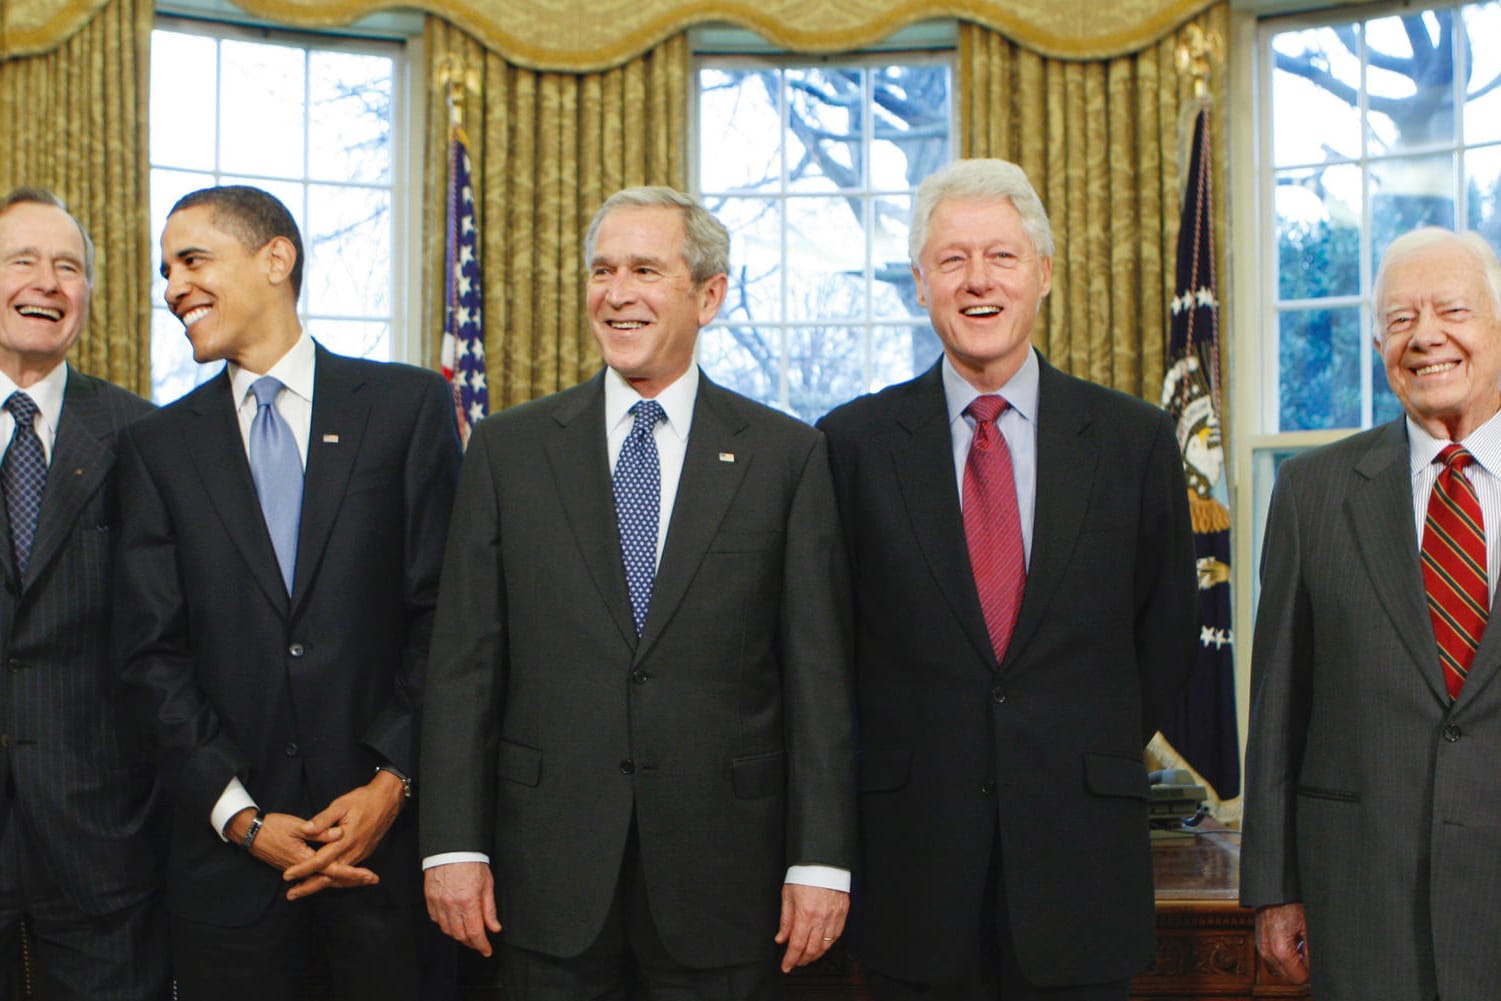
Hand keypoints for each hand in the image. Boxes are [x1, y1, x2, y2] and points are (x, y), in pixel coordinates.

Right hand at [222, 809, 377, 899]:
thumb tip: (339, 833)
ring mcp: (298, 869)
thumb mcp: (297, 826)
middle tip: (372, 880)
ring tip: (361, 880)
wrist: (250, 833)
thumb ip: (319, 830)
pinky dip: (329, 877)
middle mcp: (303, 868)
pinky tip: (337, 876)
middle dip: (352, 880)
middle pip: (332, 879)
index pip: (334, 870)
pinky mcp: (295, 866)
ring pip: (324, 878)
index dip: (353, 873)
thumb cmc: (273, 827)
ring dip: (343, 880)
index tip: (369, 875)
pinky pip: (316, 875)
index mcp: (306, 859)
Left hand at [282, 771, 405, 891]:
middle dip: (309, 887)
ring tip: (303, 891)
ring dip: (320, 885)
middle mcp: (353, 852)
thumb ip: (323, 819)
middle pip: (329, 876)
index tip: (287, 876)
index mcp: (345, 841)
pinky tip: (325, 881)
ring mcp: (360, 855)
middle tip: (290, 895)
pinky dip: (335, 880)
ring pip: (339, 877)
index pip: (319, 861)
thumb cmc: (363, 800)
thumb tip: (305, 830)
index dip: (302, 869)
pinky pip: (347, 873)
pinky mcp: (364, 853)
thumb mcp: (341, 805)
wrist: (387, 800)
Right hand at [425, 861, 501, 956]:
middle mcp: (452, 905)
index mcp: (469, 901)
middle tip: (478, 942)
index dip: (482, 945)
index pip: (475, 932)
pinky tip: (452, 921)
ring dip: (458, 935)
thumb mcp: (487, 884)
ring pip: (447, 930)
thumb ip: (490, 909)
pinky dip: (445, 924)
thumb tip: (494, 928)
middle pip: (460, 935)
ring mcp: (438, 903)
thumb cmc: (471, 863)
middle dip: (471, 942)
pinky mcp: (430, 899)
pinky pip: (436, 919)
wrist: (452, 847)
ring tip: (467, 932)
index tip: (487, 950)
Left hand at [774, 883, 847, 972]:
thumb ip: (785, 920)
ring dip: (815, 955)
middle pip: (812, 949)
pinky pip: (836, 936)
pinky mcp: (843, 913)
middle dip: (802, 960)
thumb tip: (781, 938)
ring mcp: (834, 916)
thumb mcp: (787, 896)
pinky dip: (828, 945)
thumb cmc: (804, 874)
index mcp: (805, 913)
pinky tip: (821, 945)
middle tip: (795, 962)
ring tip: (807, 956)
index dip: (790, 959)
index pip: (796, 945)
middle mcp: (821, 918)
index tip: (786, 966)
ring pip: (825, 946)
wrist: (823, 861)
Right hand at [1255, 902, 1309, 983]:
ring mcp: (1262, 948)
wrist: (1272, 892)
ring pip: (1280, 969)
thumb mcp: (1308, 928)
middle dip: (1300, 968)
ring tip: (1297, 946)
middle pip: (1289, 976)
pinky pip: (1273, 960)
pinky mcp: (1260, 943)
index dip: (1310, 972)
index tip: (1314, 962)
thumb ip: (1311, 952)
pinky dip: (1282, 957)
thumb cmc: (1289, 904)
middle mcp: (1267, 952)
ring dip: (1290, 963)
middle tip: (1307, 952)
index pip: (1299, 977)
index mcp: (1280, 950)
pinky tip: (1289, 943)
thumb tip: (1314, 967)